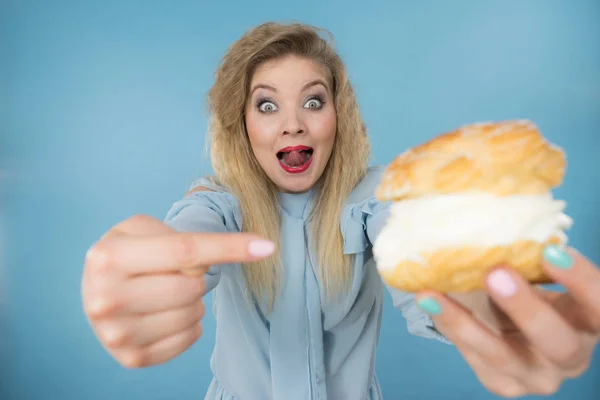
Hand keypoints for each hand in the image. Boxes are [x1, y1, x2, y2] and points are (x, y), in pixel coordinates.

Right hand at [81, 214, 273, 367]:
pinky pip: (188, 339)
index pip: (184, 250)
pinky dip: (190, 324)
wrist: (96, 287)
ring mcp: (116, 334)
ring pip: (193, 315)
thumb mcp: (144, 228)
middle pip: (190, 286)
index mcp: (109, 258)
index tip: (267, 247)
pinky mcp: (130, 358)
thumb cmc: (129, 251)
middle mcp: (105, 298)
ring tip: (168, 291)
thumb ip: (184, 237)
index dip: (230, 247)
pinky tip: (167, 312)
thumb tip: (248, 251)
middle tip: (177, 272)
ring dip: (194, 301)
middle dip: (196, 276)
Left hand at [417, 246, 598, 397]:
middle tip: (495, 273)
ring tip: (434, 293)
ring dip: (467, 323)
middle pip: (556, 341)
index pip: (598, 304)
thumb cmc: (529, 290)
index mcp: (588, 321)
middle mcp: (571, 355)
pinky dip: (449, 326)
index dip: (579, 281)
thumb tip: (488, 212)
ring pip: (504, 356)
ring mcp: (536, 375)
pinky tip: (428, 301)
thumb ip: (526, 257)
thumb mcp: (536, 276)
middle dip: (525, 308)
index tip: (551, 251)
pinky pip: (473, 356)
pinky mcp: (503, 382)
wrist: (511, 328)